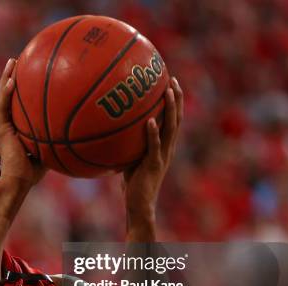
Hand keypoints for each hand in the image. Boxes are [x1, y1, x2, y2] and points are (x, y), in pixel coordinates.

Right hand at [0, 58, 46, 187]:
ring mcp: (4, 124)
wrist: (20, 180)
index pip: (21, 101)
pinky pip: (4, 107)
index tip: (33, 71)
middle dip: (15, 75)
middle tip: (21, 59)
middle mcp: (10, 122)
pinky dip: (7, 93)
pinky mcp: (2, 128)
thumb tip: (81, 129)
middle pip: (11, 93)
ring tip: (12, 61)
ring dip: (7, 77)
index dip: (25, 86)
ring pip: (4, 95)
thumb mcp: (52, 148)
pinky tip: (12, 81)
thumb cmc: (36, 170)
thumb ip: (59, 136)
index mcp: (19, 125)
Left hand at [123, 77, 182, 224]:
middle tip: (172, 79)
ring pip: (170, 129)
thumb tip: (110, 126)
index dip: (174, 101)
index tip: (170, 81)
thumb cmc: (132, 182)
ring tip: (167, 92)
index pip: (173, 119)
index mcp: (164, 146)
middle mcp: (167, 148)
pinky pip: (154, 147)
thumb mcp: (130, 157)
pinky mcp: (153, 165)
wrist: (139, 205)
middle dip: (176, 98)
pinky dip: (153, 133)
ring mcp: (162, 156)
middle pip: (176, 119)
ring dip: (170, 109)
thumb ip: (127, 142)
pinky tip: (149, 121)